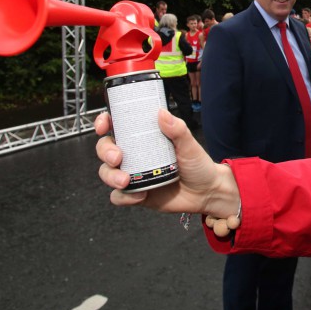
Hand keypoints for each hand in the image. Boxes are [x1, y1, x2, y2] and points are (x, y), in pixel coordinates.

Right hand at [95, 109, 239, 218]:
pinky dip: (124, 197)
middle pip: (105, 149)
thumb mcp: (190, 145)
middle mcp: (135, 155)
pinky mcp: (135, 194)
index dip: (104, 123)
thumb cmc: (198, 164)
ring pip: (107, 173)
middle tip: (117, 157)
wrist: (206, 192)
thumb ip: (177, 129)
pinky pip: (118, 197)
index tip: (104, 125)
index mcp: (144, 138)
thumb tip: (162, 113)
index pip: (117, 126)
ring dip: (110, 176)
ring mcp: (133, 175)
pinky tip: (140, 195)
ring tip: (126, 181)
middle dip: (105, 151)